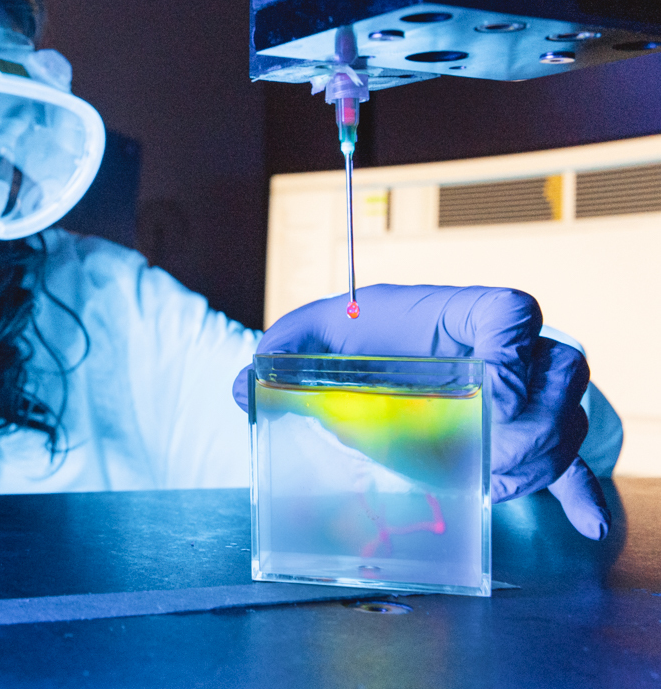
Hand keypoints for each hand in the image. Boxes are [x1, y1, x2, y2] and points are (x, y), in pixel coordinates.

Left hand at [233, 284, 608, 539]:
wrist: (354, 363)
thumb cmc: (340, 342)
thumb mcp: (304, 340)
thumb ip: (276, 354)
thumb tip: (243, 387)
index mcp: (452, 312)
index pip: (511, 308)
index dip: (513, 344)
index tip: (486, 393)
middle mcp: (500, 348)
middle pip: (560, 367)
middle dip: (537, 420)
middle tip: (496, 457)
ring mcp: (519, 392)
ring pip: (568, 416)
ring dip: (545, 458)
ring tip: (499, 488)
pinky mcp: (518, 437)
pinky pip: (569, 462)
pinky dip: (581, 492)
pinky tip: (590, 525)